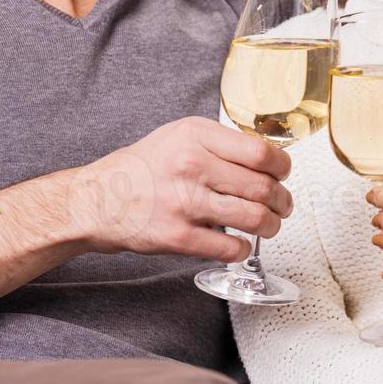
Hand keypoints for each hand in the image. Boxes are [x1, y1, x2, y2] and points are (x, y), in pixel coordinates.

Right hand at [68, 116, 292, 262]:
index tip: (283, 173)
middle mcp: (191, 166)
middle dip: (282, 200)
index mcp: (196, 136)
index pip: (260, 152)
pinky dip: (243, 249)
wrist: (99, 198)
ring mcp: (185, 202)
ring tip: (269, 224)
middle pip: (262, 187)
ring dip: (271, 225)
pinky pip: (229, 247)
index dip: (281, 167)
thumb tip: (266, 157)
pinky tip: (240, 244)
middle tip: (282, 204)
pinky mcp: (178, 236)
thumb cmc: (143, 166)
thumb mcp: (181, 135)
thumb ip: (220, 142)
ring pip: (253, 218)